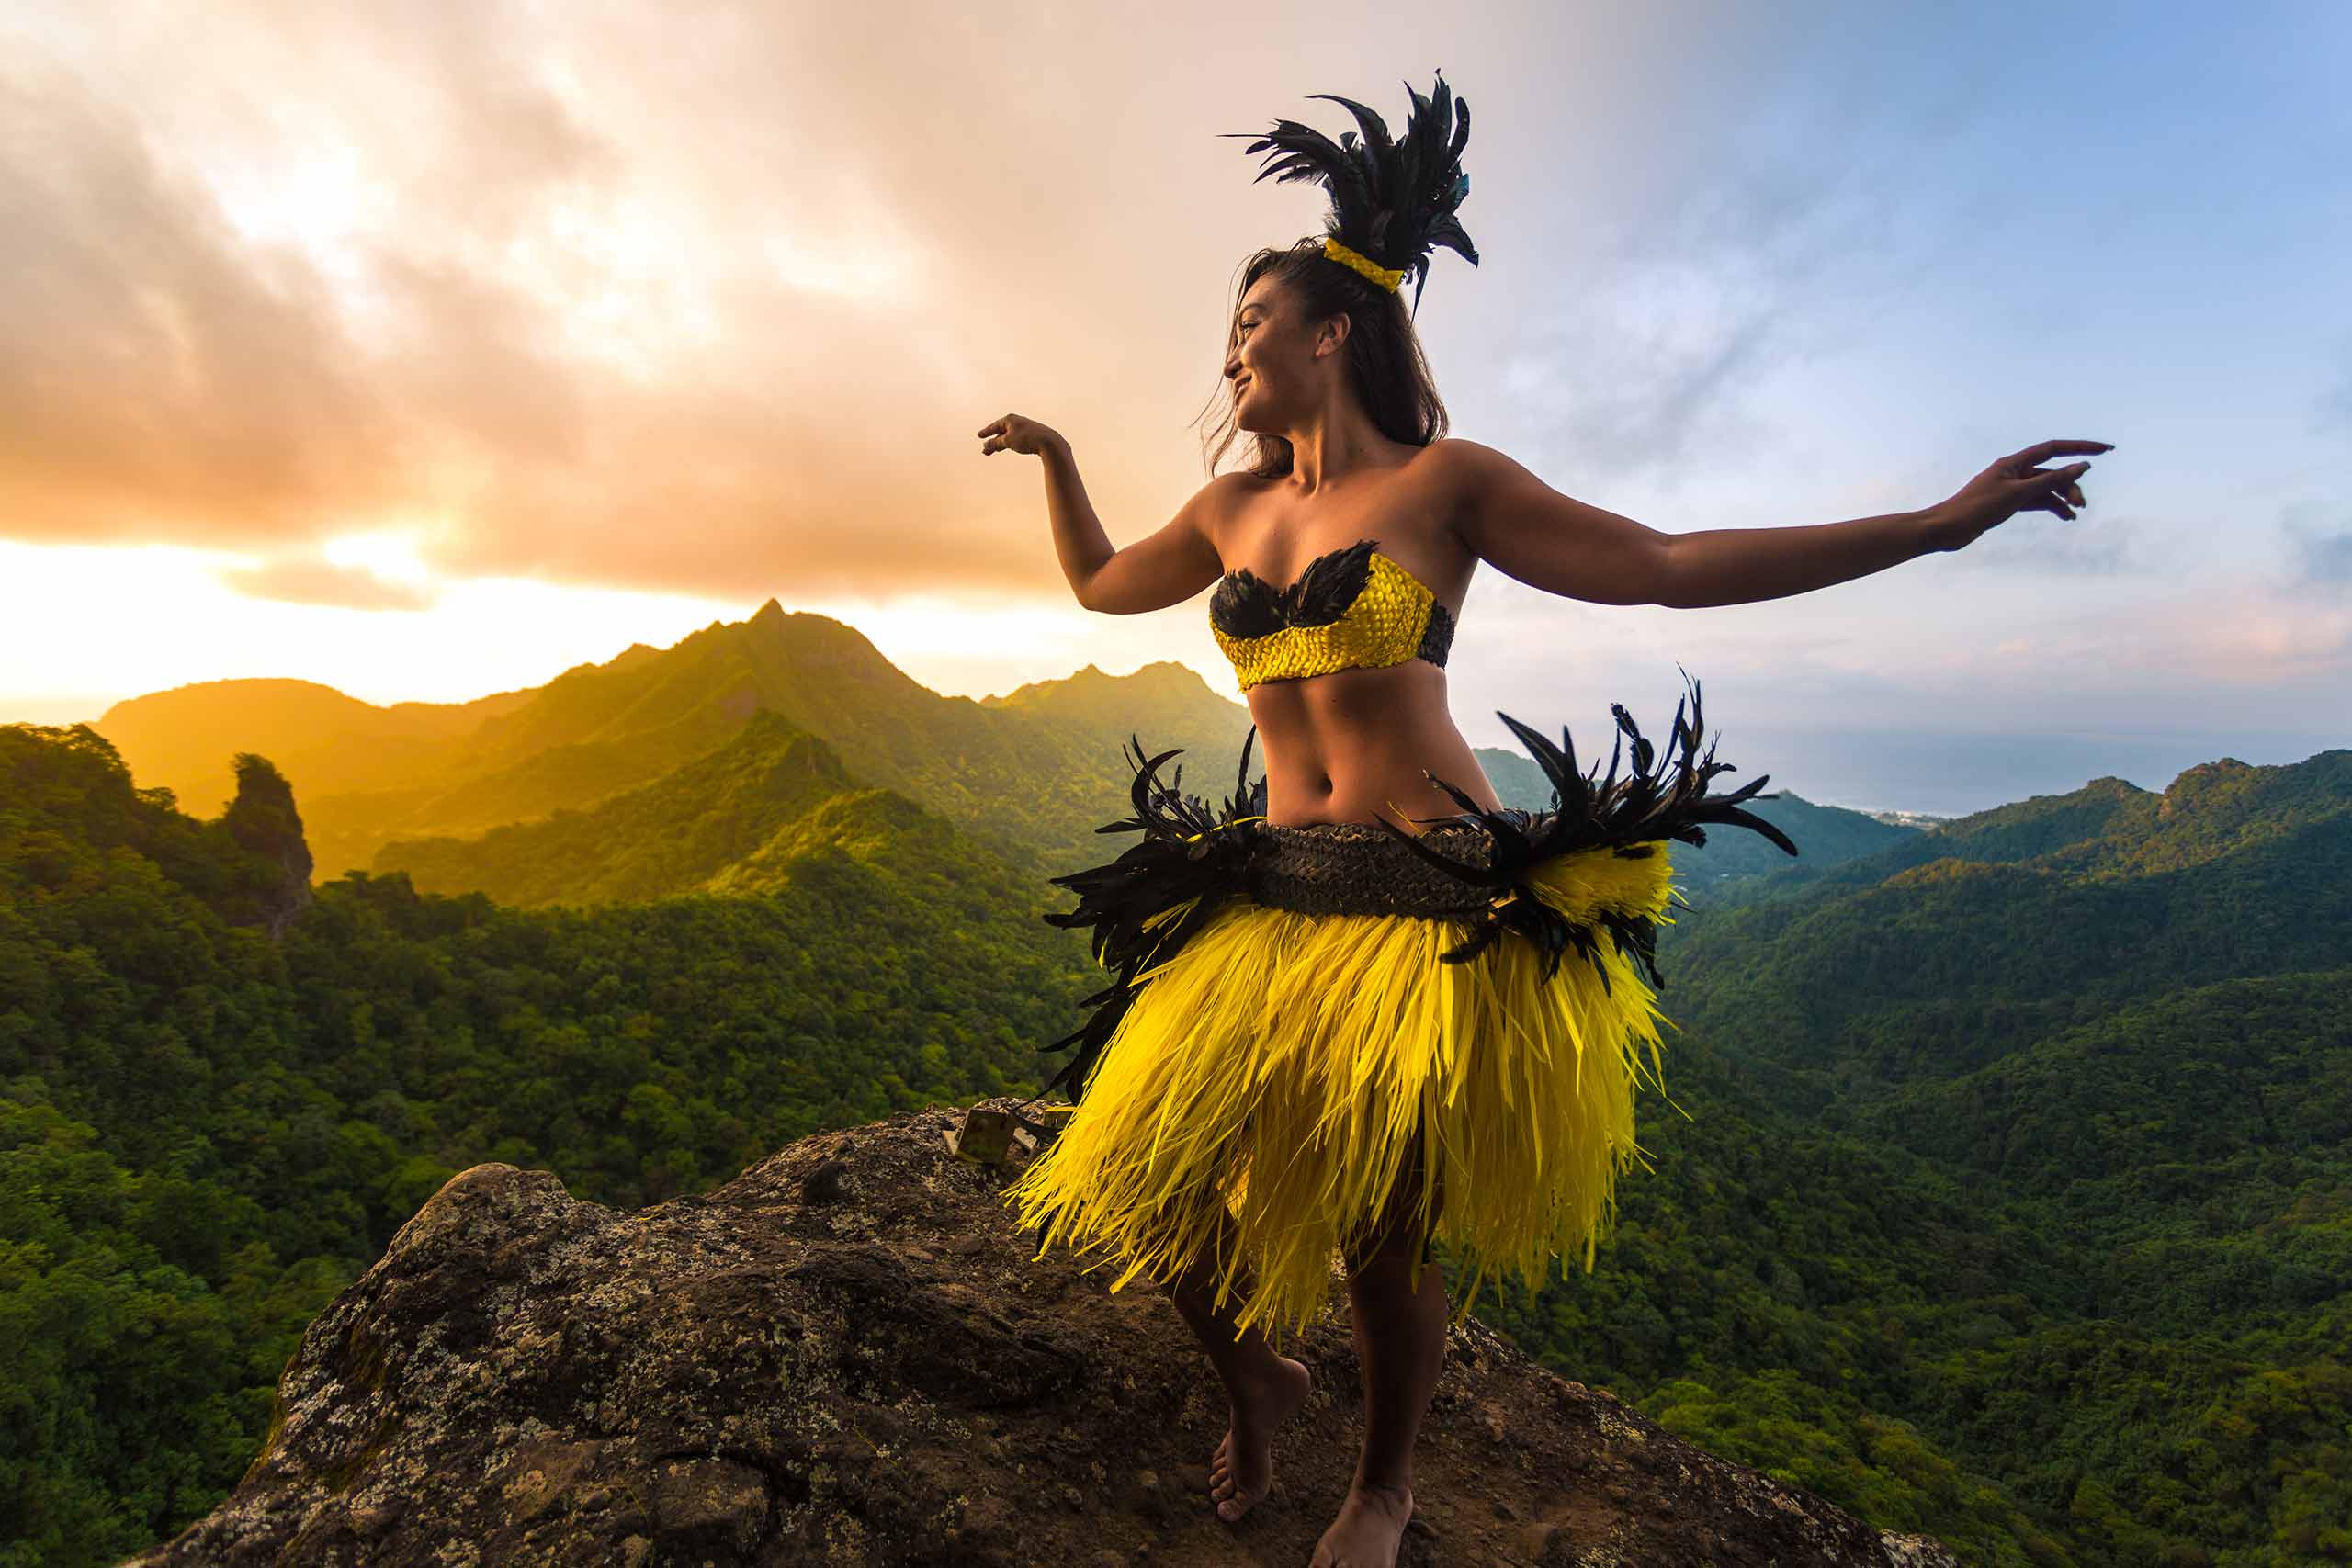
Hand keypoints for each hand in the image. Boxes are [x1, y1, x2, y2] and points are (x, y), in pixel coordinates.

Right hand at [976, 413, 1063, 457]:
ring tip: (995, 451)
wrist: (1049, 442)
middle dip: (992, 442)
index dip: (986, 432)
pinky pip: (1016, 438)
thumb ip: (995, 443)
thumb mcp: (1008, 441)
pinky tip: (1010, 447)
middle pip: (1000, 432)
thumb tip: (985, 446)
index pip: (994, 426)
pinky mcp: (1031, 434)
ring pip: (1009, 436)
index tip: (978, 436)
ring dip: (1000, 444)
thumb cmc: (1028, 439)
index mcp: (1010, 419)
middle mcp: (1017, 421)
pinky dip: (1010, 443)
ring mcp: (1025, 427)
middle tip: (985, 452)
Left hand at [1926, 438, 2113, 552]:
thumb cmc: (1976, 508)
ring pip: (2045, 488)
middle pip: (2051, 472)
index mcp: (2013, 462)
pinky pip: (2036, 501)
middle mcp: (2013, 472)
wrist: (1946, 529)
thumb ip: (2051, 481)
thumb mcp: (2018, 494)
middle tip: (2082, 504)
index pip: (2053, 448)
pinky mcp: (2008, 504)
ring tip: (2076, 512)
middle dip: (2070, 484)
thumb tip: (2081, 466)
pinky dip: (2051, 507)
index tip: (2106, 450)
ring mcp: (2011, 488)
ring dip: (2062, 498)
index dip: (2080, 448)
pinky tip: (2066, 517)